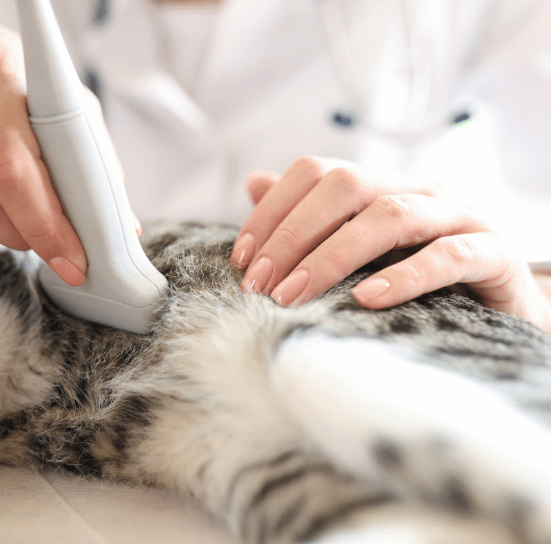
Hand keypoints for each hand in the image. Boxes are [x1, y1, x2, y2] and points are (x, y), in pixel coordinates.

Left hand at [231, 156, 550, 331]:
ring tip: (294, 295)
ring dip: (333, 256)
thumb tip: (254, 181)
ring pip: (391, 215)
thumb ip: (308, 216)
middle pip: (348, 185)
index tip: (241, 259)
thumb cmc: (420, 278)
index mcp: (382, 185)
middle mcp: (418, 189)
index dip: (272, 211)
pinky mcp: (495, 255)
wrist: (503, 310)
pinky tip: (366, 299)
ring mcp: (459, 217)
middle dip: (293, 235)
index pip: (316, 172)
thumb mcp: (358, 248)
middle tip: (260, 284)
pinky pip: (448, 255)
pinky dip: (404, 276)